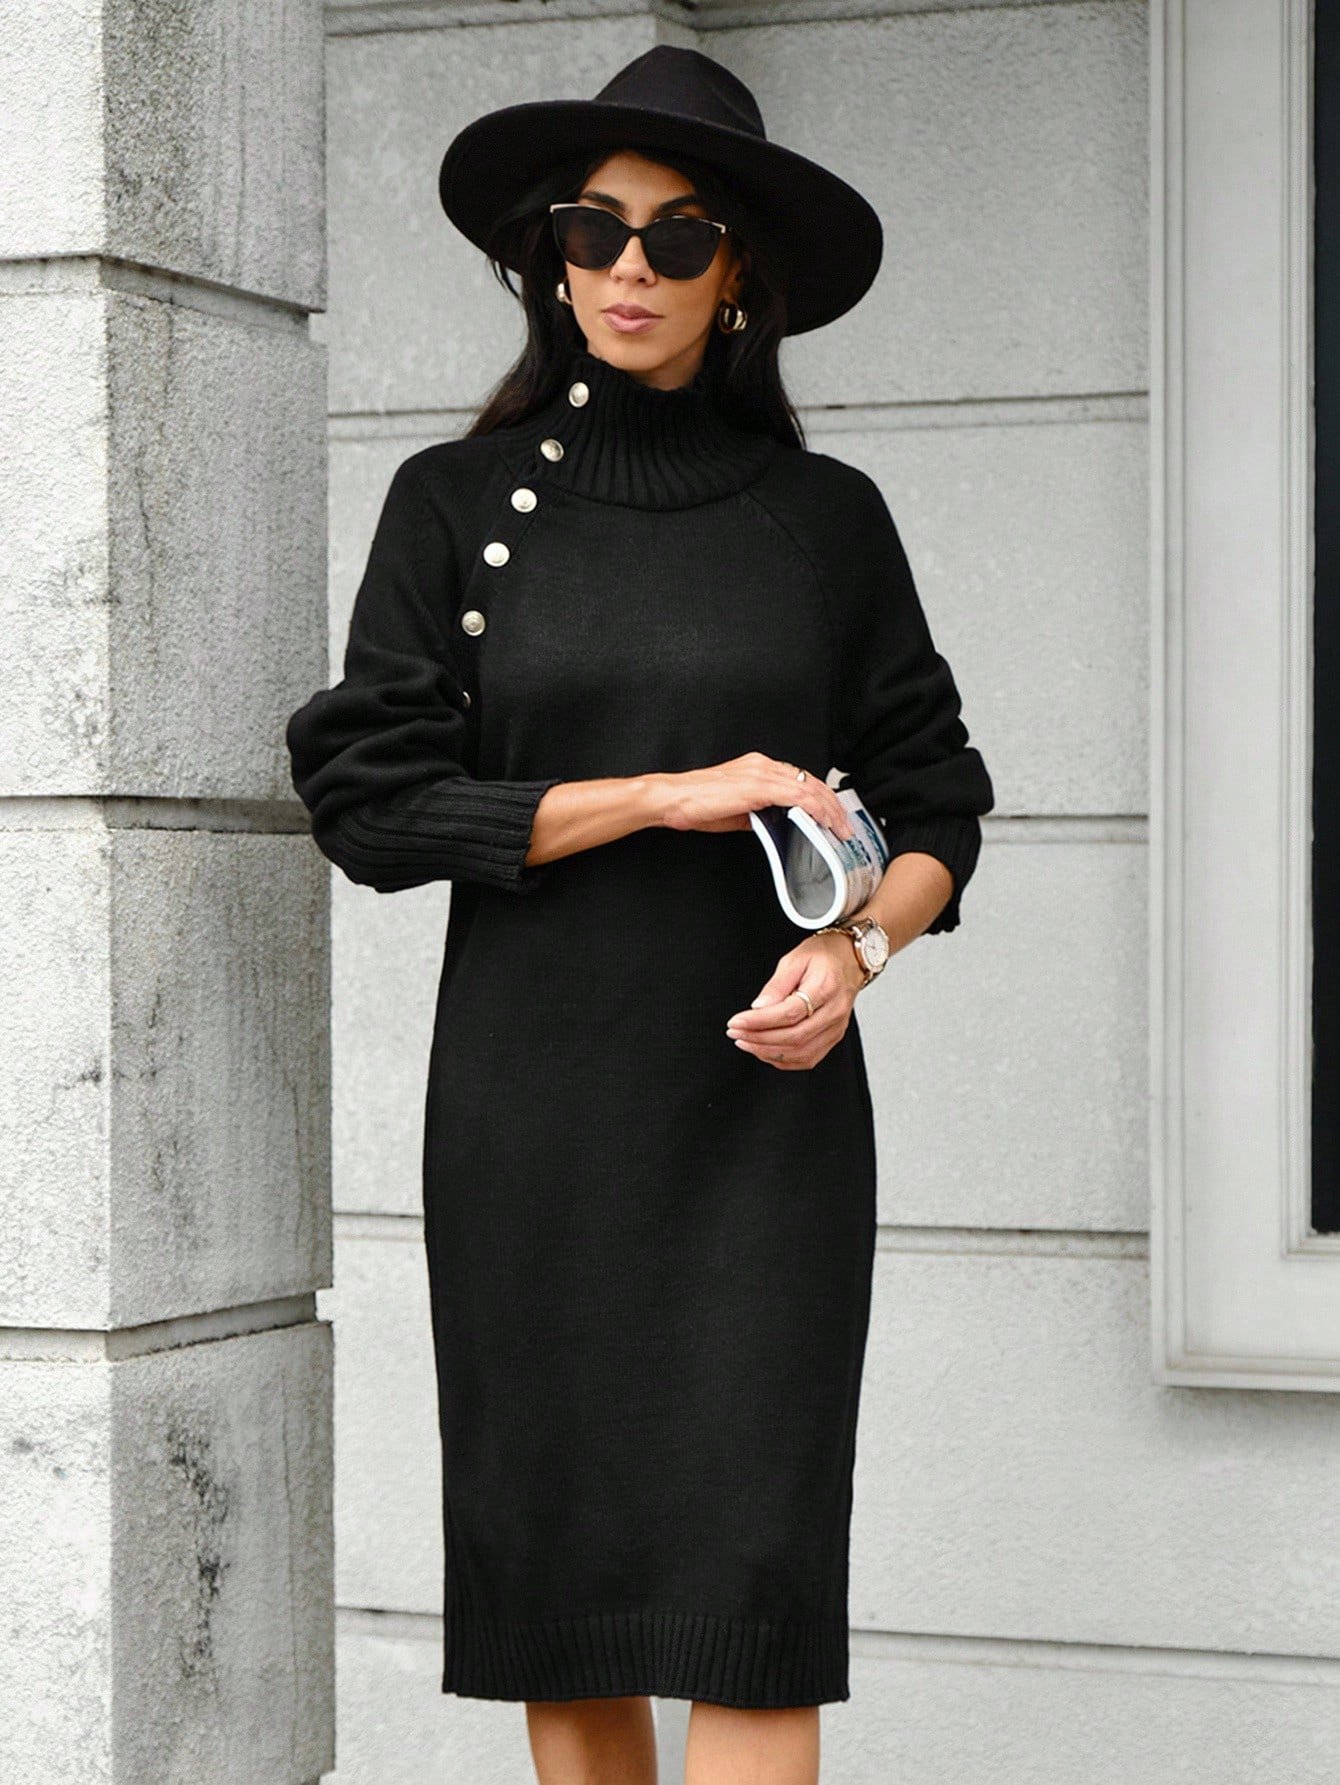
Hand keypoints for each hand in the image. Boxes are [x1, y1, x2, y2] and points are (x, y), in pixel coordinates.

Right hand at [650, 752, 855, 840]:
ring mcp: (762, 773)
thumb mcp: (737, 811)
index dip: (821, 798)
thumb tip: (777, 825)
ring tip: (841, 829)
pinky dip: (816, 809)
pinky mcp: (759, 785)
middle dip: (832, 805)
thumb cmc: (697, 805)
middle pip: (811, 781)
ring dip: (830, 810)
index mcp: (758, 768)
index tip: (833, 816)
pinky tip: (824, 822)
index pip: (800, 779)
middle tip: (845, 826)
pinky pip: (798, 795)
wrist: (674, 799)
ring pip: (810, 787)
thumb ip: (760, 814)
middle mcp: (764, 765)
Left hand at [724, 932, 866, 1070]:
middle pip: (794, 1037)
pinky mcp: (833, 1037)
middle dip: (759, 1039)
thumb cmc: (823, 956)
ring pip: (801, 1052)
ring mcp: (836, 1028)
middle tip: (736, 1032)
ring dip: (768, 1052)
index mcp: (826, 987)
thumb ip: (776, 985)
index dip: (759, 1021)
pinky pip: (808, 1058)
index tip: (736, 1021)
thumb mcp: (794, 959)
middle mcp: (834, 1012)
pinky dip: (783, 1059)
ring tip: (745, 1042)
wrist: (849, 960)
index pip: (790, 1013)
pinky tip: (765, 1050)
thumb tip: (759, 1008)